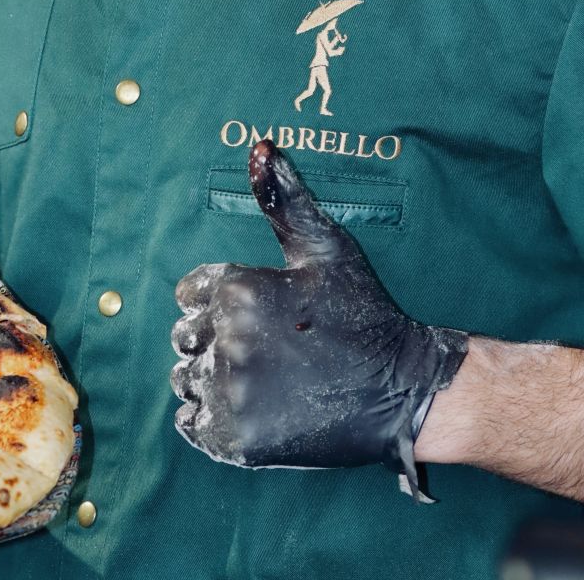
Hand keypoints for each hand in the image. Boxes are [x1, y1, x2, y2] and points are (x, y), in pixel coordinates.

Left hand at [171, 140, 467, 499]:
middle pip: (184, 335)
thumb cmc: (361, 312)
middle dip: (211, 337)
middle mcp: (228, 340)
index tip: (254, 312)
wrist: (401, 390)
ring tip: (258, 377)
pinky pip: (191, 424)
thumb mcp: (325, 248)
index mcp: (238, 291)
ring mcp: (233, 394)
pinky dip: (207, 417)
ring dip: (209, 377)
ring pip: (185, 378)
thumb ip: (285, 199)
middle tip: (262, 346)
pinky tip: (244, 406)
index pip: (188, 292)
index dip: (217, 300)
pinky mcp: (239, 440)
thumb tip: (261, 146)